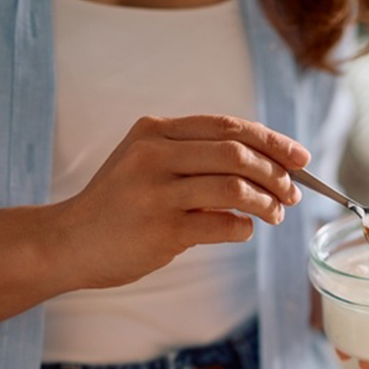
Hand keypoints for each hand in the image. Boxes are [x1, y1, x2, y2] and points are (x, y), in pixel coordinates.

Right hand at [50, 114, 308, 290]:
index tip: (300, 157)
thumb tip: (266, 163)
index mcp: (154, 130)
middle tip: (292, 193)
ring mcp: (157, 192)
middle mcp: (154, 154)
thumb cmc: (117, 205)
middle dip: (276, 174)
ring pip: (235, 188)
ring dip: (266, 203)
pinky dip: (243, 228)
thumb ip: (193, 155)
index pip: (228, 127)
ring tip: (275, 214)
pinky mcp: (162, 230)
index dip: (271, 140)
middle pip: (237, 154)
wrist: (68, 241)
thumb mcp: (145, 162)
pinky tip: (243, 230)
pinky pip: (223, 225)